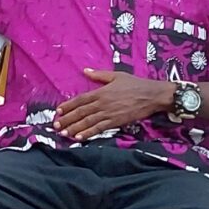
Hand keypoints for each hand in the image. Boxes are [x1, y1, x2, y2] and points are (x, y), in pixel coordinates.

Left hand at [53, 69, 175, 140]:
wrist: (152, 95)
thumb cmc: (135, 84)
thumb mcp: (116, 75)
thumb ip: (99, 74)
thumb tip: (85, 71)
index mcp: (101, 91)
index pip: (80, 99)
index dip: (68, 105)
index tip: (58, 111)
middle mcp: (102, 103)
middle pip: (81, 112)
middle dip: (67, 119)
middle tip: (56, 125)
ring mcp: (109, 113)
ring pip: (88, 122)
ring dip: (74, 128)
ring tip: (63, 133)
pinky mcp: (116, 122)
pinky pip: (99, 129)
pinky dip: (88, 133)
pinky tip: (78, 137)